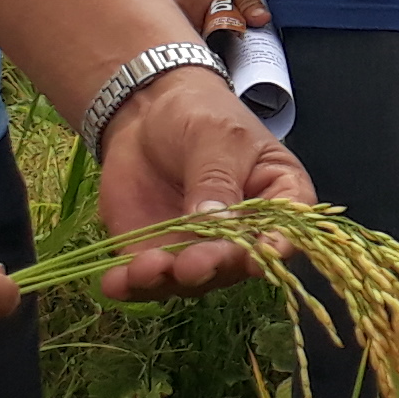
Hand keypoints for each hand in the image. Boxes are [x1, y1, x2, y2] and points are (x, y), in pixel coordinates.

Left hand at [94, 67, 311, 300]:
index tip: (253, 258)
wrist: (146, 112)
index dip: (273, 248)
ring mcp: (201, 249)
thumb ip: (217, 179)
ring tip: (143, 269)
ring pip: (192, 280)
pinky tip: (113, 283)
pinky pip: (149, 280)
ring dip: (169, 280)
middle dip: (211, 266)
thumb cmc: (200, 114)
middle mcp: (244, 235)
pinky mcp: (160, 254)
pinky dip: (131, 285)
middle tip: (190, 264)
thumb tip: (215, 222)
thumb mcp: (215, 136)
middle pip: (235, 264)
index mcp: (278, 199)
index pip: (285, 230)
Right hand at [154, 0, 257, 38]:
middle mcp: (175, 10)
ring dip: (206, 23)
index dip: (224, 46)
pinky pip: (184, 13)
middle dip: (215, 36)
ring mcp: (168, 4)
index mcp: (192, 9)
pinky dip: (197, 11)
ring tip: (220, 12)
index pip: (206, 44)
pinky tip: (207, 1)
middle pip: (197, 37)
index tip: (237, 41)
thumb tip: (260, 21)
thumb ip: (247, 1)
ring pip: (190, 24)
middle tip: (232, 25)